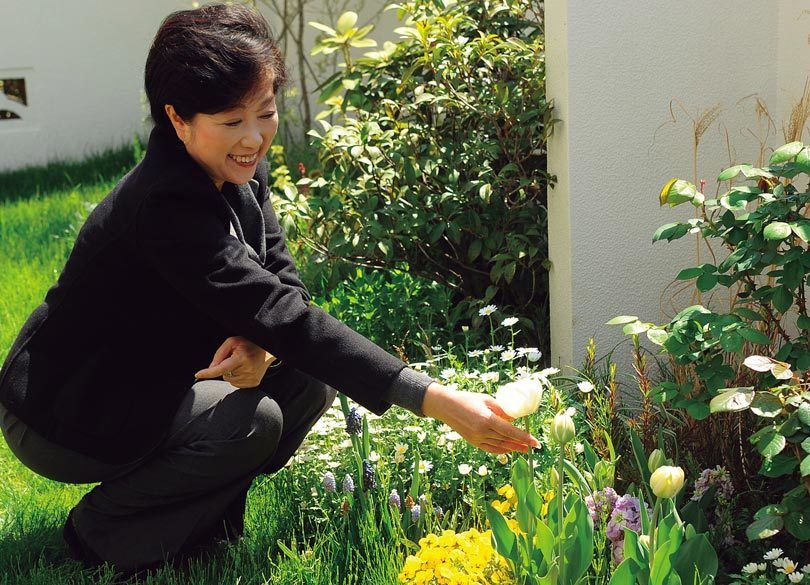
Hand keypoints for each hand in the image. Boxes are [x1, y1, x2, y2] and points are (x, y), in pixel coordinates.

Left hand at [194, 336, 276, 387]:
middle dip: (226, 368)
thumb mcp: (232, 342)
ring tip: (242, 364)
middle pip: (224, 375)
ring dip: (232, 374)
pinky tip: (245, 370)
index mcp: (241, 358)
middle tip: (236, 359)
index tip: (198, 374)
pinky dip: (237, 378)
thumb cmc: (248, 344)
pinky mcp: (254, 383)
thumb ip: (219, 354)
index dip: (208, 373)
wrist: (267, 350)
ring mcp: (252, 378)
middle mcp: (247, 369)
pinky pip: (237, 385)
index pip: (221, 368)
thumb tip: (211, 368)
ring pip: (230, 381)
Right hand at [421, 382, 540, 454]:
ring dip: (513, 448)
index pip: (510, 431)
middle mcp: (482, 431)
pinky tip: (508, 449)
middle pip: (506, 440)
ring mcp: (477, 438)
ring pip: (499, 446)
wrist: (446, 406)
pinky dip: (500, 450)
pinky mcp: (472, 442)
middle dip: (521, 444)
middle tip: (533, 446)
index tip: (535, 442)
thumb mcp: (486, 399)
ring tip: (524, 449)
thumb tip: (514, 418)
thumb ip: (501, 409)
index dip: (524, 438)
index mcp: (487, 419)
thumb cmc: (467, 399)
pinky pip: (490, 448)